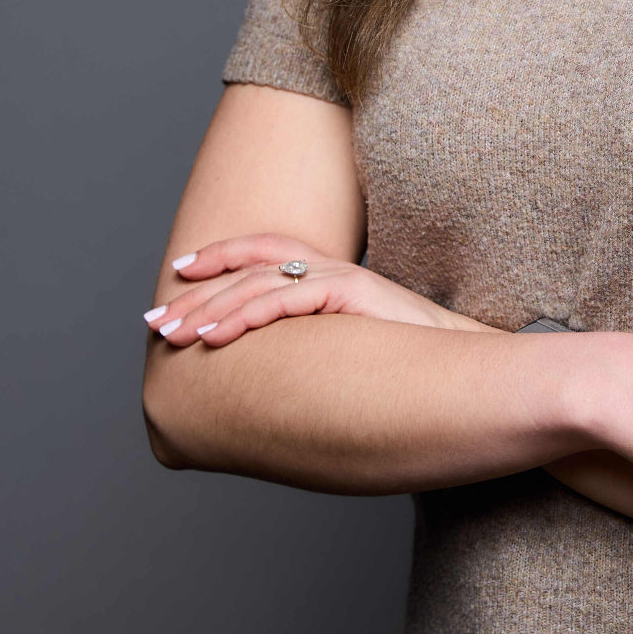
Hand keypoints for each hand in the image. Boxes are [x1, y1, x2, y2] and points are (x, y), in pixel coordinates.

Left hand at [144, 236, 494, 346]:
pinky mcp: (356, 292)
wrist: (475, 364)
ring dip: (212, 309)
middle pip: (252, 268)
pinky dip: (248, 314)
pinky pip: (289, 297)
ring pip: (261, 282)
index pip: (268, 253)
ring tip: (175, 335)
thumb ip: (326, 350)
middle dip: (199, 295)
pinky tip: (217, 337)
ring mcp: (345, 279)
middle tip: (157, 321)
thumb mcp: (360, 352)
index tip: (179, 274)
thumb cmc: (421, 367)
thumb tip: (288, 380)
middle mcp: (335, 271)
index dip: (221, 259)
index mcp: (334, 277)